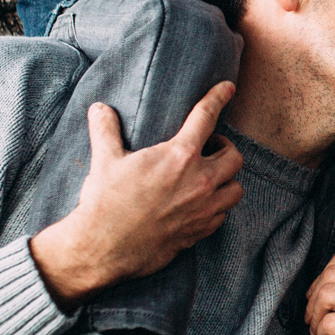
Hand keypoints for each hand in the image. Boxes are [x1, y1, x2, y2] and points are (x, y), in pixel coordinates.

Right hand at [29, 82, 243, 311]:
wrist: (103, 247)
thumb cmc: (105, 201)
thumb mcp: (104, 159)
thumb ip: (106, 129)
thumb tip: (99, 108)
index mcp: (179, 155)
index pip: (207, 117)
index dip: (218, 97)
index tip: (228, 88)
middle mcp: (200, 181)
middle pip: (234, 157)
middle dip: (224, 149)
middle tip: (209, 149)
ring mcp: (203, 209)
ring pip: (235, 189)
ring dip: (227, 180)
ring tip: (210, 177)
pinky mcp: (200, 232)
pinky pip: (223, 215)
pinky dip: (217, 207)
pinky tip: (201, 204)